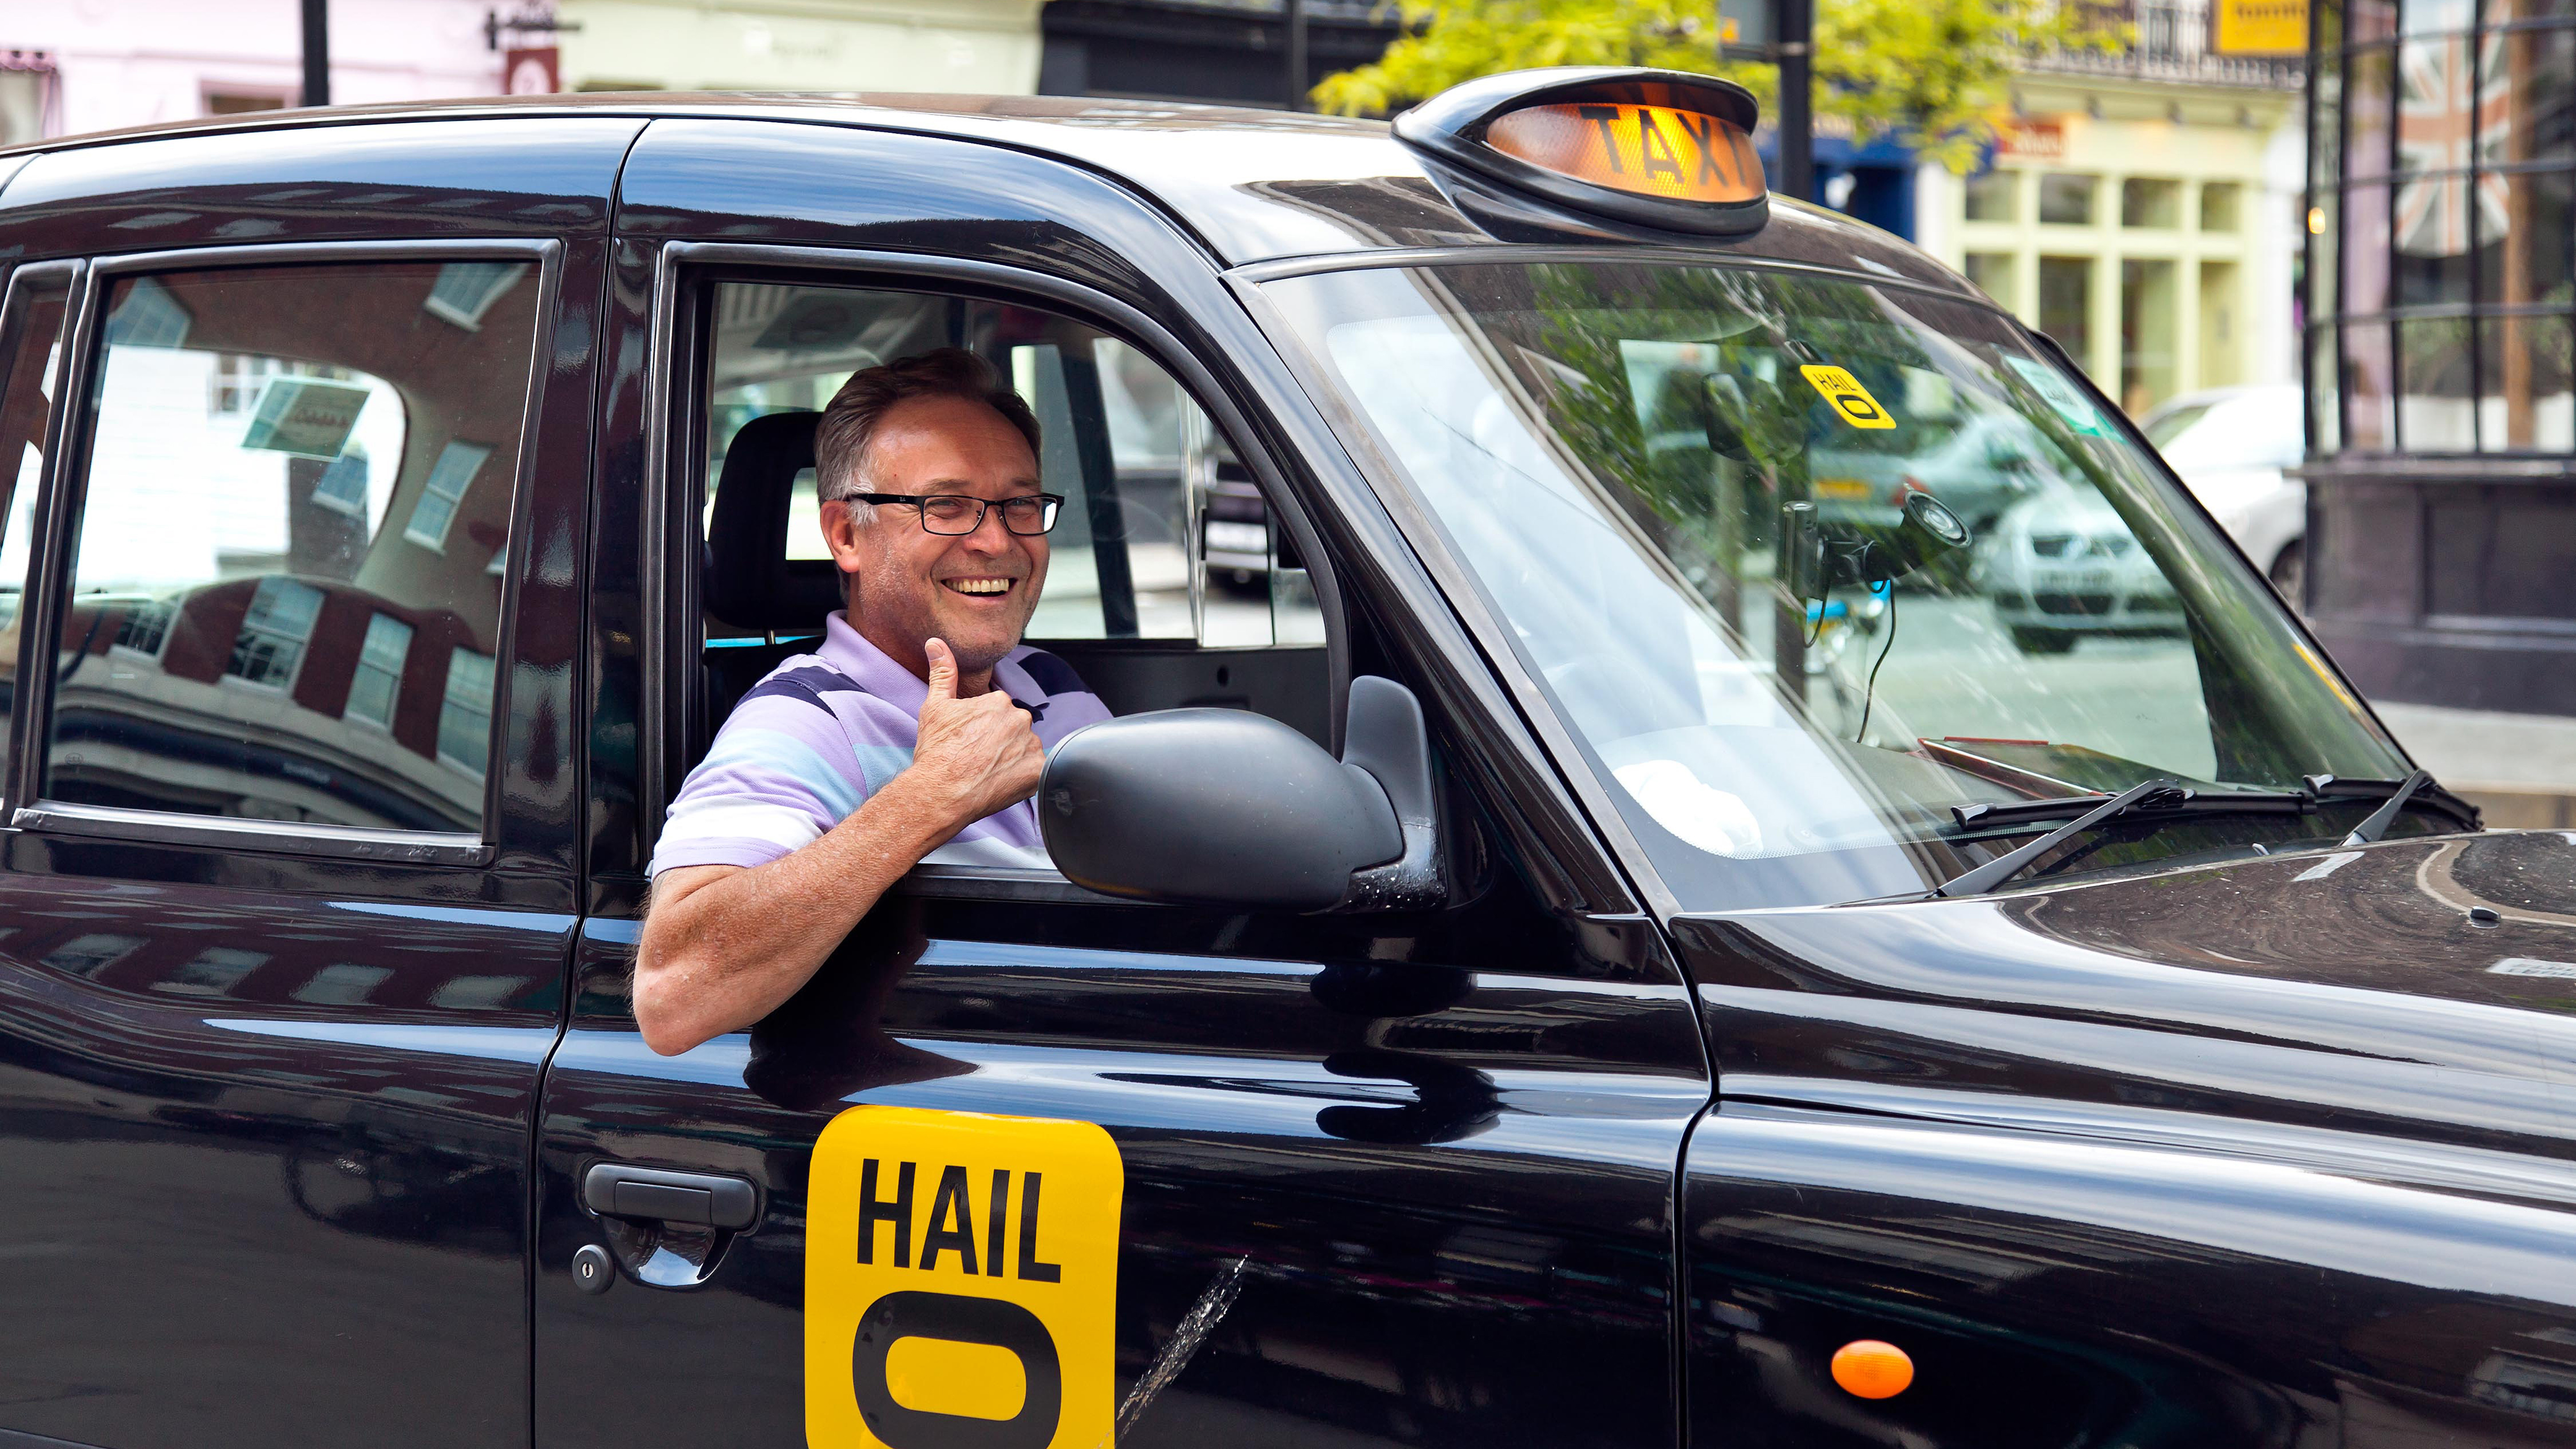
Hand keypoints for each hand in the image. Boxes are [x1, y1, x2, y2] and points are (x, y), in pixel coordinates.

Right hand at [904, 637, 1044, 831]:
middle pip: (1015, 730)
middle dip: (1001, 742)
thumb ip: (942, 673)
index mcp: (999, 701)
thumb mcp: (935, 706)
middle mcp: (1020, 719)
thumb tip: (936, 642)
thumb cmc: (937, 751)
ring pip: (1026, 749)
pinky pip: (1038, 772)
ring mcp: (1031, 746)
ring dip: (1013, 759)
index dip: (983, 729)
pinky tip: (1004, 782)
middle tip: (978, 759)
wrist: (940, 791)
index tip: (970, 742)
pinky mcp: (1038, 771)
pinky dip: (1025, 777)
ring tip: (988, 773)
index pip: (999, 713)